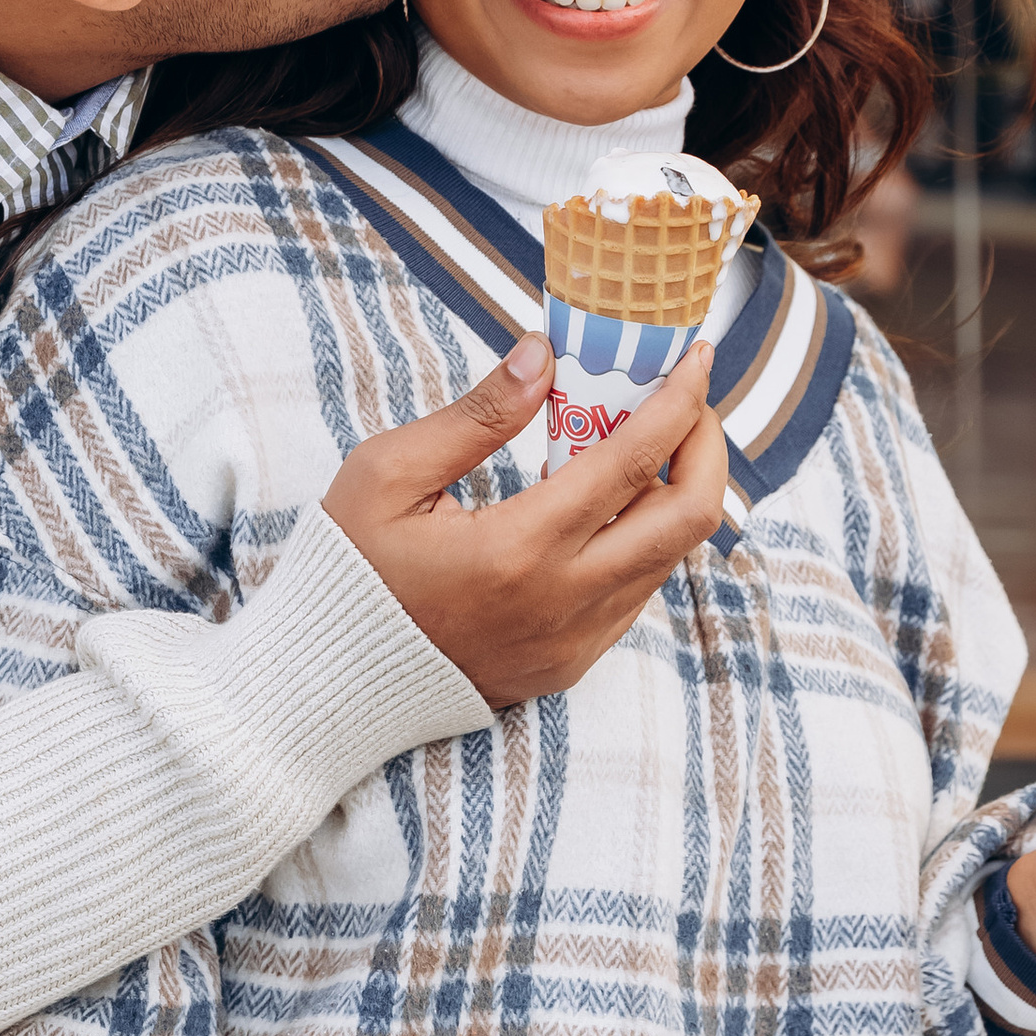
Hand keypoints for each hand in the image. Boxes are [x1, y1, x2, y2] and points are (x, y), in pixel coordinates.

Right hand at [325, 337, 727, 710]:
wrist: (330, 680)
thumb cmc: (350, 566)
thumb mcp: (388, 474)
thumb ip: (477, 414)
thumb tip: (543, 355)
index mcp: (516, 549)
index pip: (633, 462)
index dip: (678, 402)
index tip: (696, 357)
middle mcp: (562, 601)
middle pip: (689, 517)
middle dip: (705, 446)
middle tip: (685, 403)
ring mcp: (574, 640)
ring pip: (669, 556)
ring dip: (670, 492)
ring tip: (632, 445)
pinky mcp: (572, 663)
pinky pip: (635, 592)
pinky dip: (638, 539)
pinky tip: (597, 506)